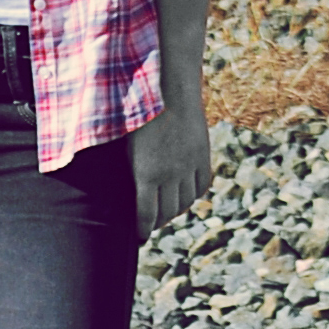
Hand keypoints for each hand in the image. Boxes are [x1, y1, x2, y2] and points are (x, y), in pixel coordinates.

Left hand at [130, 92, 212, 242]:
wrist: (169, 90)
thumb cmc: (137, 114)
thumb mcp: (126, 145)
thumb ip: (130, 171)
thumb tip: (125, 194)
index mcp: (146, 173)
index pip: (146, 214)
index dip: (142, 229)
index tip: (139, 237)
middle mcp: (170, 174)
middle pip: (167, 212)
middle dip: (157, 222)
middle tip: (149, 225)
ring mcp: (189, 166)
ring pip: (185, 202)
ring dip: (175, 211)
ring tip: (165, 212)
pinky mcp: (202, 157)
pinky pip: (200, 186)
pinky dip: (192, 195)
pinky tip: (184, 196)